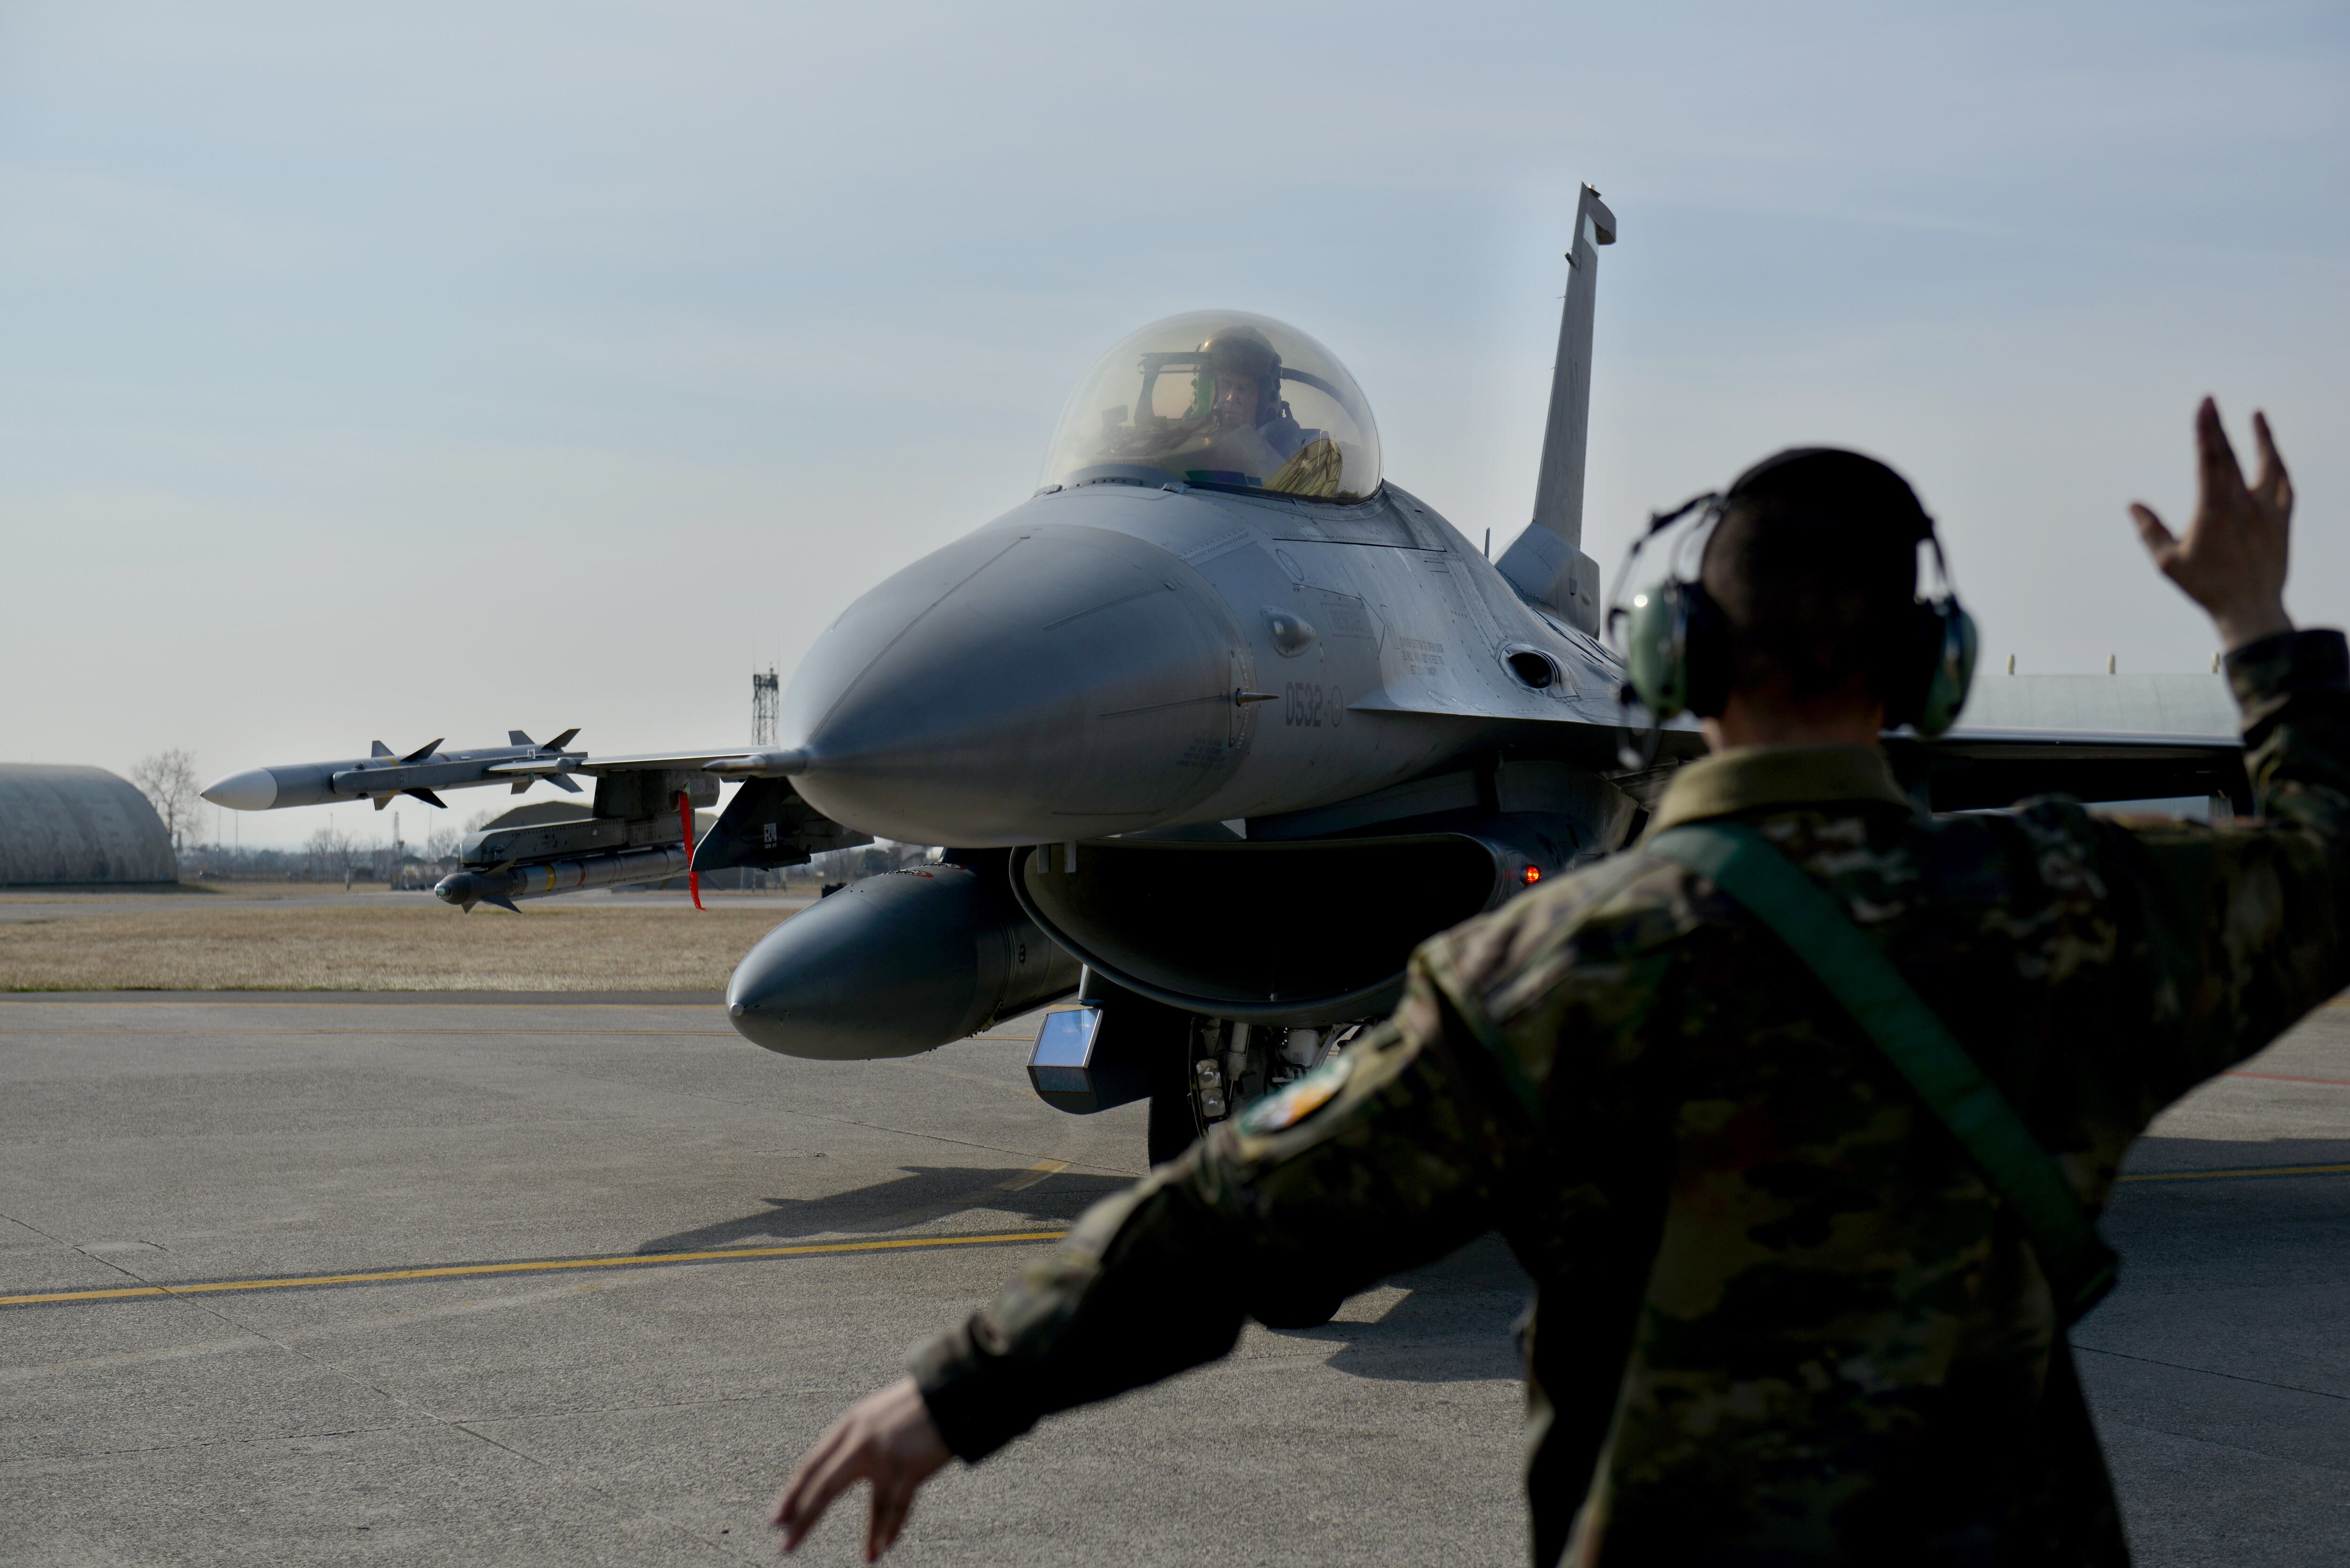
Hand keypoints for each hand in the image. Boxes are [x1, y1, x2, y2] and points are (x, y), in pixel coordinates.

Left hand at [771, 1378, 951, 1560]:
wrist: (948, 1390)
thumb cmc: (913, 1403)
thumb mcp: (873, 1414)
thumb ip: (854, 1439)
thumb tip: (834, 1470)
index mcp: (849, 1425)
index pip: (811, 1465)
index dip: (792, 1493)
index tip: (776, 1518)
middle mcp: (861, 1441)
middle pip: (824, 1486)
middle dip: (803, 1518)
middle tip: (785, 1545)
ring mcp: (886, 1455)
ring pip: (872, 1504)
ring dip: (870, 1536)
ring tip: (866, 1560)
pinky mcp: (911, 1466)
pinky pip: (899, 1505)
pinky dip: (893, 1528)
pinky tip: (885, 1547)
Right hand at [2130, 397, 2293, 650]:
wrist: (2251, 609)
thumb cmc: (2206, 587)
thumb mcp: (2168, 562)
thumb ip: (2150, 530)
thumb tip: (2132, 504)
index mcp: (2215, 510)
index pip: (2210, 460)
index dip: (2206, 430)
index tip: (2204, 405)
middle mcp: (2244, 504)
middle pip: (2233, 456)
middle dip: (2220, 427)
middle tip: (2212, 401)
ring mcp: (2268, 511)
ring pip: (2269, 465)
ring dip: (2263, 438)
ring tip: (2258, 416)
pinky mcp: (2283, 522)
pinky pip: (2286, 487)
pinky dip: (2280, 468)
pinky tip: (2276, 459)